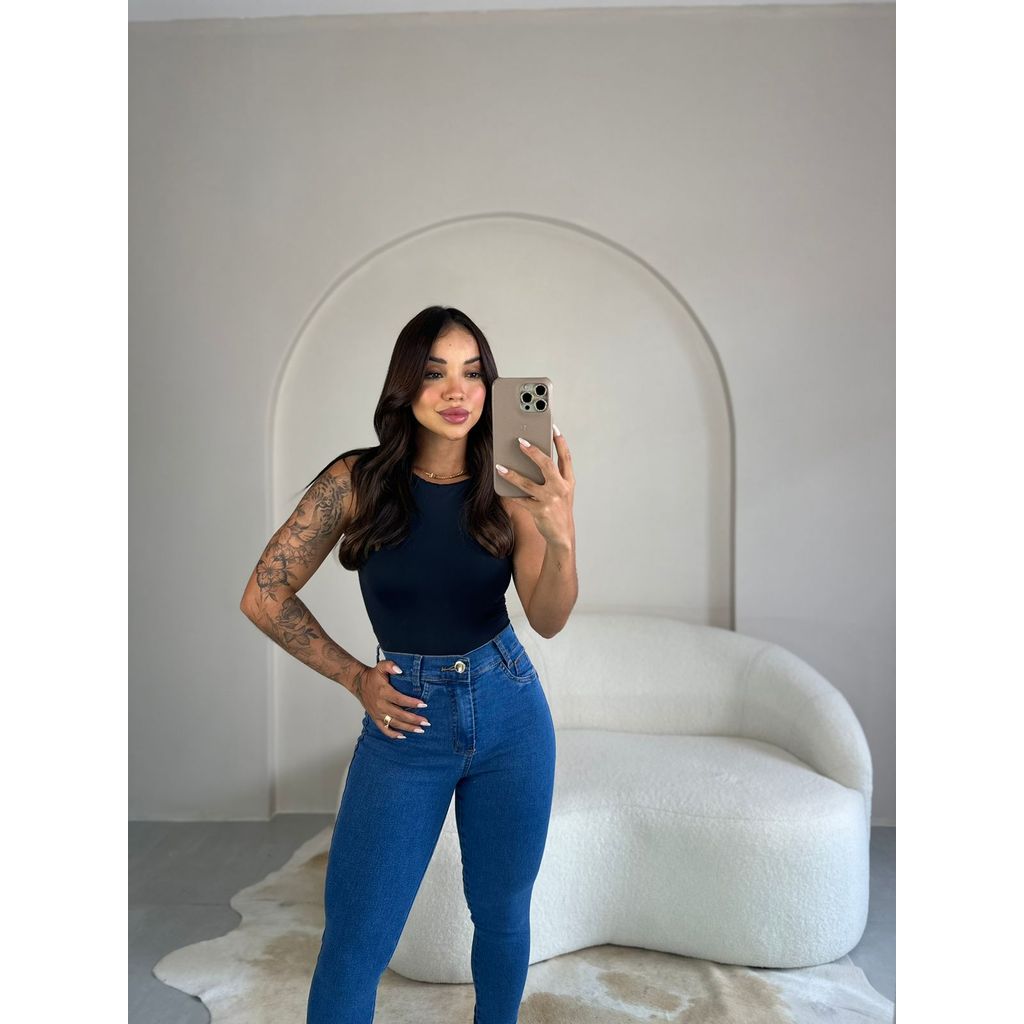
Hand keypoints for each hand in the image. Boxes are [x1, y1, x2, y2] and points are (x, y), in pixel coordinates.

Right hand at [352, 661, 429, 739]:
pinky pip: (384, 729)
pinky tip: (403, 736)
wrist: (359, 683)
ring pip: (394, 723)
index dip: (412, 703)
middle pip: (399, 714)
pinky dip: (393, 734)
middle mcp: (380, 705)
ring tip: (420, 730)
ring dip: (408, 728)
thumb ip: (390, 665)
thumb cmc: (372, 676)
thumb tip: (400, 670)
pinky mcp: (375, 718)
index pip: (400, 699)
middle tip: (426, 722)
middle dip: (414, 719)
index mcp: (383, 692)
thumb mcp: (381, 666)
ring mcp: (377, 713)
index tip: (423, 704)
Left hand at [496, 428, 575, 545]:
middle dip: (533, 452)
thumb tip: (533, 458)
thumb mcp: (562, 491)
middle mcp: (561, 488)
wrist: (562, 536)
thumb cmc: (559, 509)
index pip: (566, 457)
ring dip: (512, 474)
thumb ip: (553, 476)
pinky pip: (521, 500)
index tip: (553, 428)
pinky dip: (510, 494)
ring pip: (528, 484)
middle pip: (547, 465)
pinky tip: (501, 488)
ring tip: (500, 467)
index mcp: (568, 481)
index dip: (560, 442)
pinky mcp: (540, 511)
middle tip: (520, 441)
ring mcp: (551, 500)